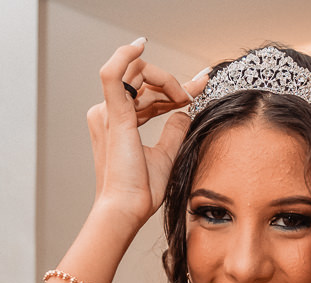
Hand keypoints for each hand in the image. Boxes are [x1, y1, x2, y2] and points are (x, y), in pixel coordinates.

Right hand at [86, 39, 208, 229]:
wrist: (127, 208)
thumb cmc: (141, 190)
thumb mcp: (166, 154)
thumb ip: (174, 130)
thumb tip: (184, 111)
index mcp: (118, 122)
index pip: (147, 93)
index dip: (174, 85)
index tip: (202, 81)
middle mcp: (108, 113)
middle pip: (143, 79)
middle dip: (174, 82)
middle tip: (197, 91)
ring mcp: (108, 112)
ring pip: (137, 73)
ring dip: (166, 79)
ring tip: (184, 96)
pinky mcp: (113, 115)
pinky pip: (113, 74)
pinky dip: (124, 55)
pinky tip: (140, 45)